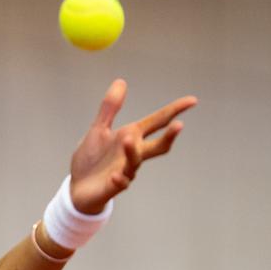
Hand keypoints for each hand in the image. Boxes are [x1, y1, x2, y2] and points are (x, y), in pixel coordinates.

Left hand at [69, 79, 196, 213]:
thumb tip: (121, 81)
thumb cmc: (91, 159)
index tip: (192, 100)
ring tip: (128, 138)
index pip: (158, 122)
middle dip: (169, 136)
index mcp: (131, 137)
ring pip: (135, 161)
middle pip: (158, 146)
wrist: (77, 188)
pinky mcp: (113, 186)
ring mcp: (124, 171)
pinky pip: (120, 184)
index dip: (174, 110)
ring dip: (132, 151)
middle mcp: (133, 154)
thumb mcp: (99, 129)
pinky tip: (115, 176)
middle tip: (179, 125)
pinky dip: (119, 180)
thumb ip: (110, 107)